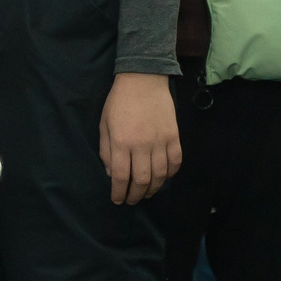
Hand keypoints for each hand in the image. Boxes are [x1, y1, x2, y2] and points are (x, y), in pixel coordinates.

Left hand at [98, 72, 180, 204]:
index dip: (119, 192)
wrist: (143, 80)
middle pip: (142, 180)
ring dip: (153, 189)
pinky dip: (170, 174)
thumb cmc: (119, 102)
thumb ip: (106, 151)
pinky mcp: (175, 137)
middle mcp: (142, 145)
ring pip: (160, 175)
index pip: (121, 176)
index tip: (117, 200)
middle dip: (136, 195)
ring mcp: (161, 141)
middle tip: (131, 200)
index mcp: (121, 142)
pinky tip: (163, 177)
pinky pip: (175, 162)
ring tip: (146, 193)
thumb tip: (112, 174)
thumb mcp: (104, 125)